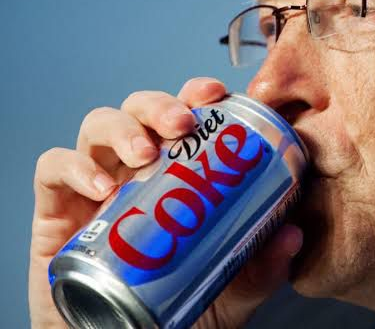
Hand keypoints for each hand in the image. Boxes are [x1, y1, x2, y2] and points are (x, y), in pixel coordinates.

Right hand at [29, 77, 303, 328]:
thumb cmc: (173, 308)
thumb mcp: (230, 291)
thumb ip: (261, 267)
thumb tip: (294, 234)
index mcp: (174, 173)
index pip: (184, 116)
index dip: (197, 94)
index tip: (216, 93)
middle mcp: (135, 169)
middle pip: (140, 109)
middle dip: (160, 105)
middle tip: (181, 124)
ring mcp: (96, 184)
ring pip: (98, 125)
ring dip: (122, 129)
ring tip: (144, 155)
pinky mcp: (57, 208)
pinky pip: (53, 166)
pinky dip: (74, 166)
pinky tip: (100, 188)